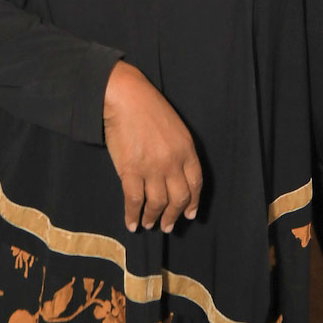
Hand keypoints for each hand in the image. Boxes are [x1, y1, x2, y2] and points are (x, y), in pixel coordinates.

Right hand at [103, 61, 201, 233]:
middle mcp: (173, 162)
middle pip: (179, 198)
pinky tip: (131, 223)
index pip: (195, 183)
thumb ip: (180, 151)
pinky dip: (133, 216)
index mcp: (186, 149)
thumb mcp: (175, 128)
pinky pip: (134, 202)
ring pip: (157, 204)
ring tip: (149, 224)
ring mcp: (152, 168)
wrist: (126, 97)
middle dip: (174, 216)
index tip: (190, 213)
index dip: (193, 202)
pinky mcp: (130, 171)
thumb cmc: (150, 108)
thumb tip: (176, 177)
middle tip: (167, 225)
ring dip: (153, 218)